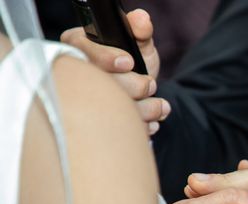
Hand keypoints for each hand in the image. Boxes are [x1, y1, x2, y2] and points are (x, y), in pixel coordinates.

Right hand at [60, 9, 169, 134]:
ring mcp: (81, 100)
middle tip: (150, 85)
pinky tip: (152, 122)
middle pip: (97, 82)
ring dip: (142, 109)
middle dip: (132, 87)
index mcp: (78, 45)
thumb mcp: (140, 45)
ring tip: (160, 106)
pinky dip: (140, 125)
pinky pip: (115, 127)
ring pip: (109, 108)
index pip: (82, 50)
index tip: (128, 62)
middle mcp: (74, 72)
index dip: (106, 57)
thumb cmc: (136, 62)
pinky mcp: (95, 123)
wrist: (143, 94)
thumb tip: (142, 20)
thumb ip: (141, 32)